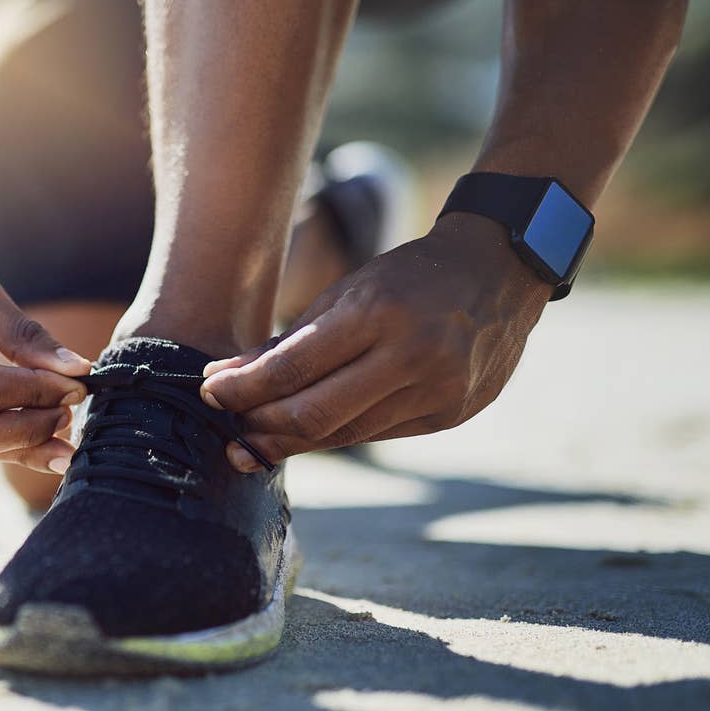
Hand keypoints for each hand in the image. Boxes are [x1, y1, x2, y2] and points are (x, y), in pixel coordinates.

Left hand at [200, 212, 553, 470]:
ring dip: (294, 440)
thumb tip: (222, 379)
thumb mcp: (348, 292)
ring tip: (257, 439)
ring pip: (346, 434)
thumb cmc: (409, 277)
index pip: (292, 369)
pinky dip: (337, 434)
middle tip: (229, 432)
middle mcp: (412, 356)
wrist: (501, 270)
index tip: (209, 393)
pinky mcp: (452, 414)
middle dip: (261, 428)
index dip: (243, 390)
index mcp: (376, 313)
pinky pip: (378, 434)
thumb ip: (287, 343)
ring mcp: (438, 390)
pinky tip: (310, 433)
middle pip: (315, 415)